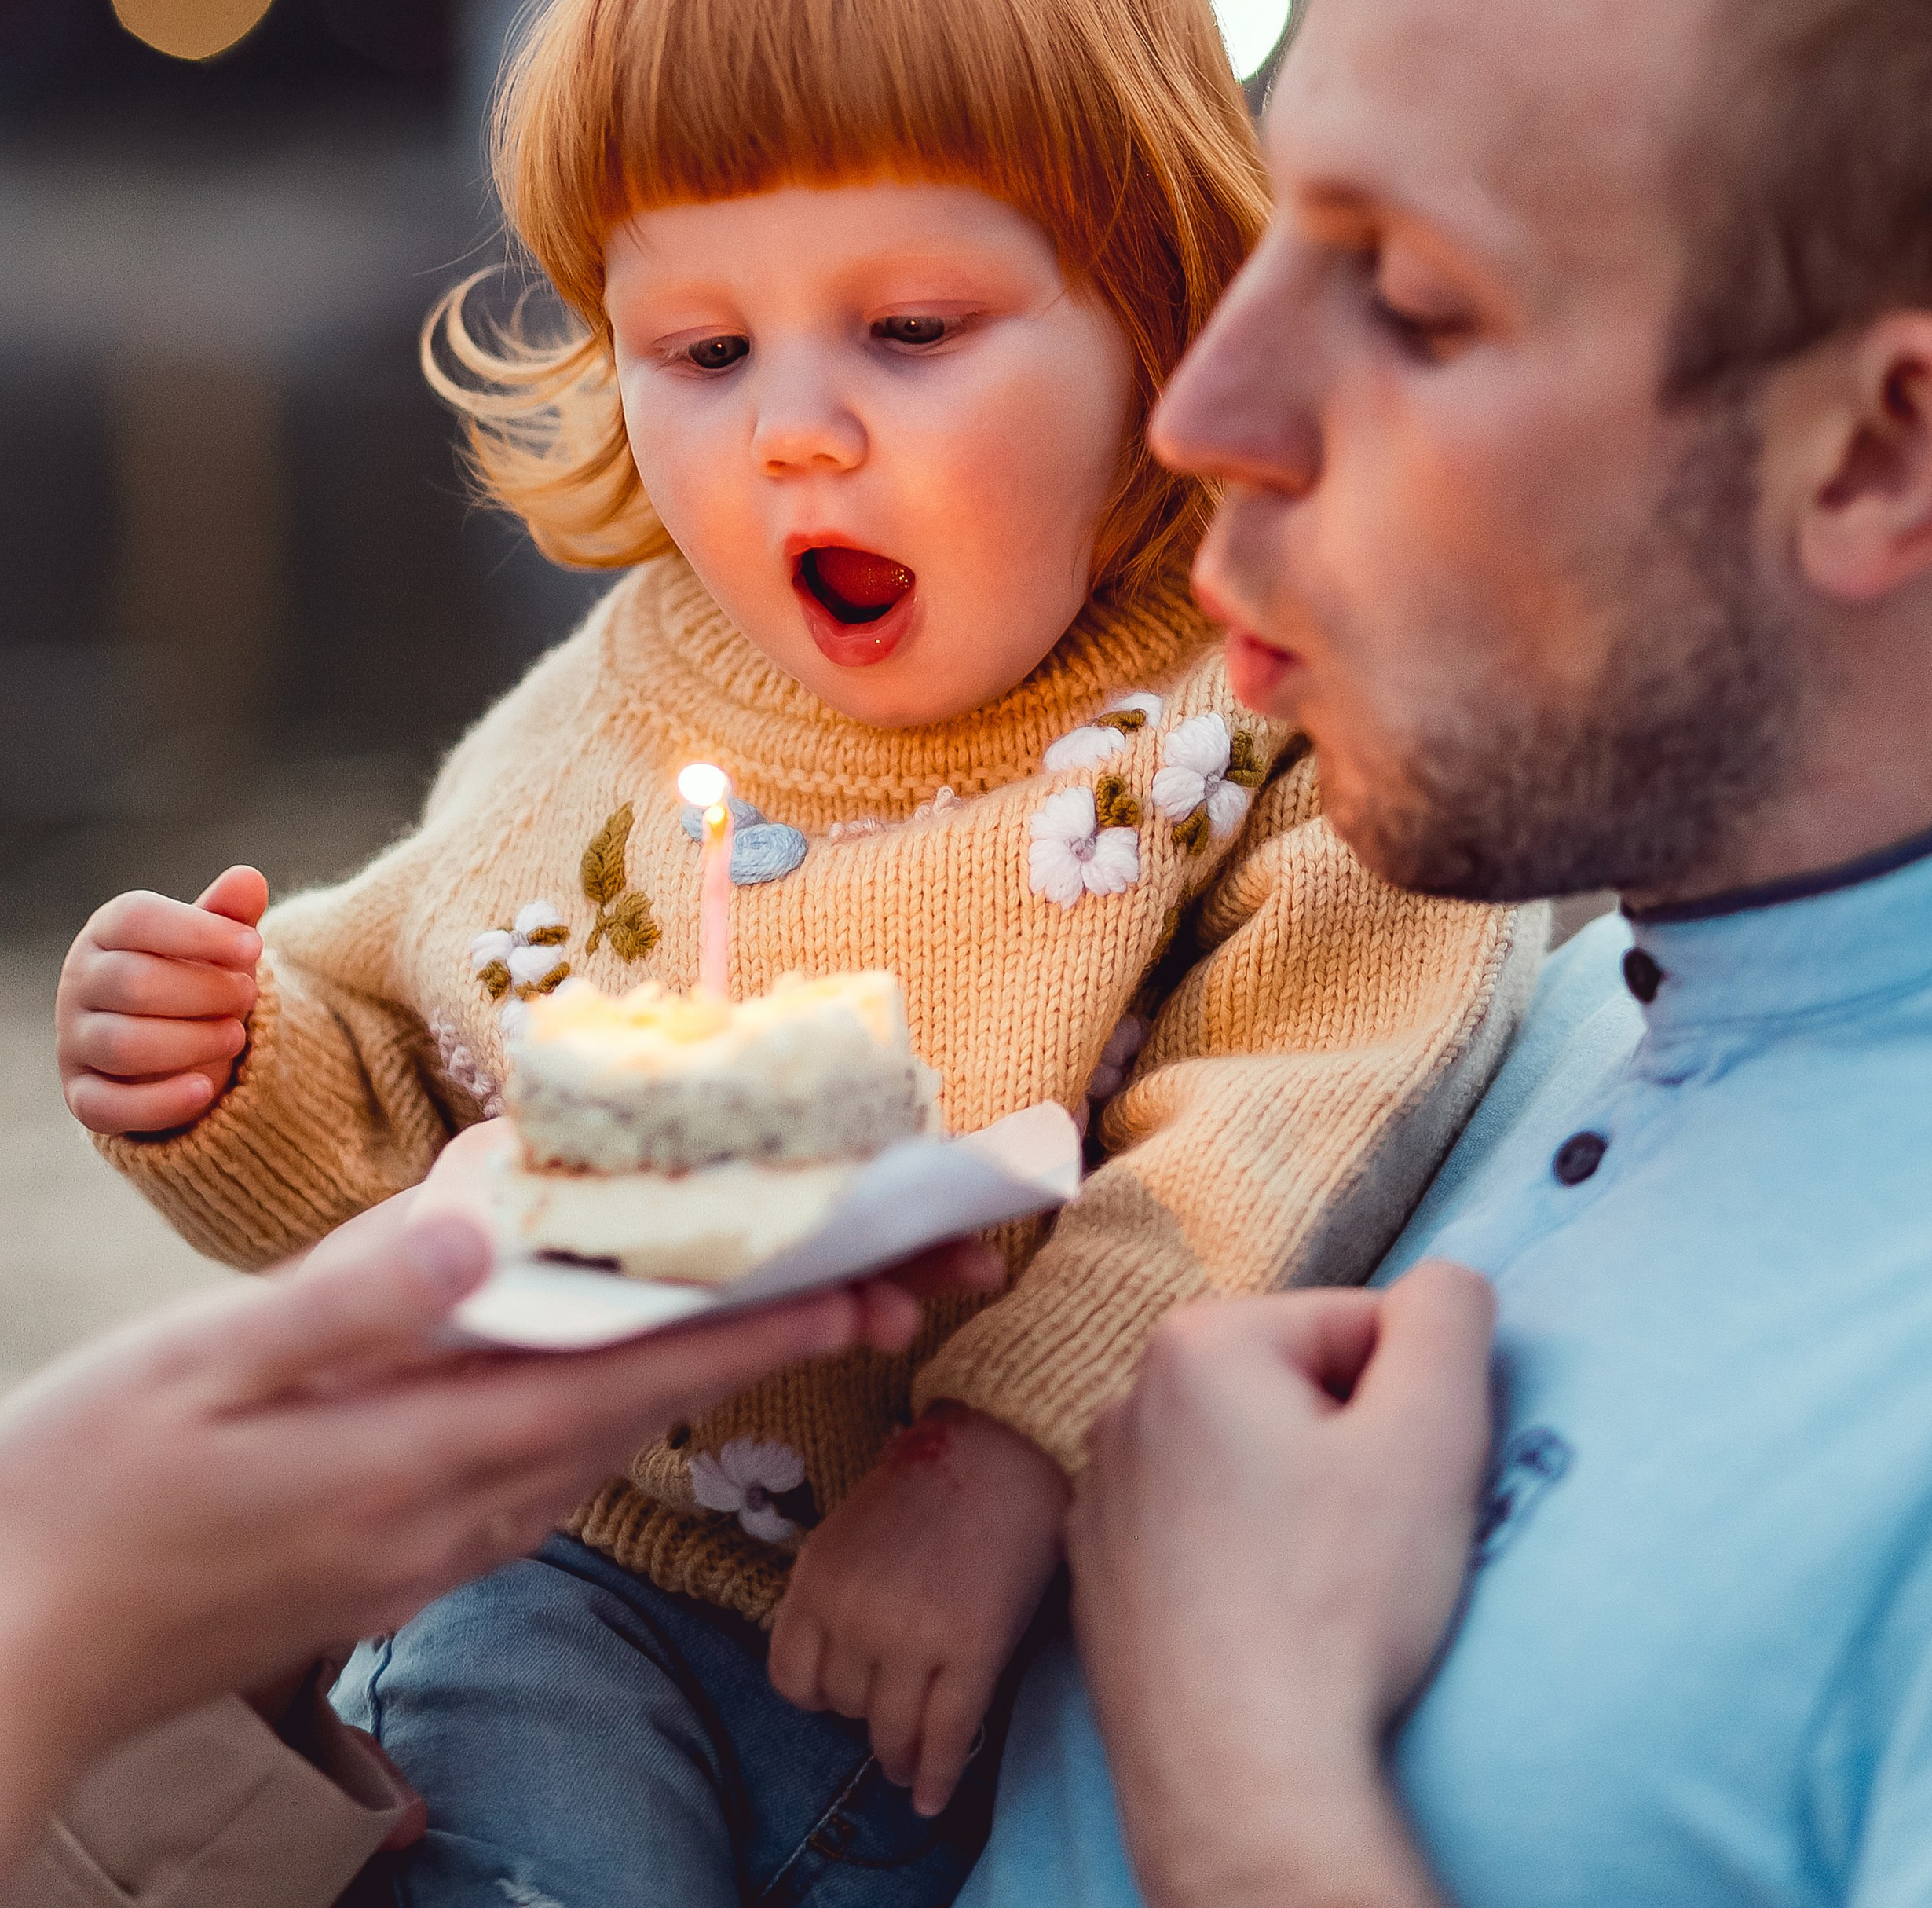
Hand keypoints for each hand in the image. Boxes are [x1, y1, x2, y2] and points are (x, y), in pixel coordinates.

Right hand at [0, 1208, 1002, 1878]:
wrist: (8, 1665)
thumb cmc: (80, 1501)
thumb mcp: (196, 1373)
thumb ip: (345, 1303)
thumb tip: (477, 1224)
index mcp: (416, 1457)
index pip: (626, 1384)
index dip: (757, 1332)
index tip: (868, 1289)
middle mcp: (447, 1516)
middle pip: (643, 1416)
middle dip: (770, 1343)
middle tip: (885, 1281)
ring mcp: (422, 1552)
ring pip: (596, 1448)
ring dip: (697, 1375)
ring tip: (790, 1305)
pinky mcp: (390, 1565)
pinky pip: (534, 1473)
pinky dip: (604, 1407)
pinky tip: (605, 1365)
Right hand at [56, 865, 267, 1136]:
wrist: (171, 1038)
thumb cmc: (192, 973)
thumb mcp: (214, 942)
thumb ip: (229, 914)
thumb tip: (249, 879)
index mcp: (106, 932)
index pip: (138, 920)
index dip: (199, 932)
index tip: (253, 946)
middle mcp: (80, 983)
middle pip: (133, 983)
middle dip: (203, 991)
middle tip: (249, 994)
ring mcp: (75, 1041)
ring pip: (122, 1045)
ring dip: (190, 1042)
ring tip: (236, 1035)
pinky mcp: (81, 1095)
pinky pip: (107, 1107)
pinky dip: (159, 1103)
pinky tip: (206, 1092)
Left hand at [769, 1403, 1067, 1817]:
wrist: (1004, 1449)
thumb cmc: (930, 1484)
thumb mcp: (852, 1531)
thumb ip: (836, 1595)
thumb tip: (840, 1671)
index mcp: (818, 1578)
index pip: (792, 1678)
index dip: (816, 1695)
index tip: (837, 1700)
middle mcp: (856, 1613)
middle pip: (846, 1706)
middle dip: (866, 1716)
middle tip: (890, 1720)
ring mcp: (914, 1636)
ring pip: (892, 1731)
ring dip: (900, 1758)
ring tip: (907, 1769)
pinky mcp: (973, 1650)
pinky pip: (948, 1733)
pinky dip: (939, 1776)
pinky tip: (932, 1799)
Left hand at [1068, 1266, 1493, 1907]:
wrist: (1241, 1782)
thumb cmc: (1337, 1604)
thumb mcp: (1434, 1433)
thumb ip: (1450, 1317)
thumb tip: (1442, 1282)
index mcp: (1197, 1342)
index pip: (1357, 1328)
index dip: (1406, 1408)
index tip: (1398, 1489)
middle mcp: (1125, 1400)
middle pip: (1296, 1393)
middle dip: (1347, 1455)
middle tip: (1365, 1547)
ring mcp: (1103, 1495)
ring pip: (1249, 1467)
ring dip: (1296, 1511)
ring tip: (1318, 1593)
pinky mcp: (1100, 1579)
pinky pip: (1202, 1536)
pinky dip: (1243, 1566)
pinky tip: (1269, 1625)